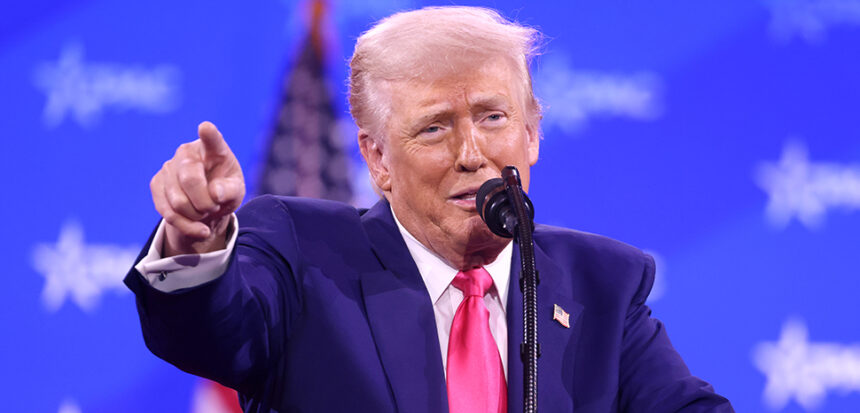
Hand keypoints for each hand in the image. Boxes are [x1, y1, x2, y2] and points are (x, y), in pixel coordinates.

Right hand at [150, 121, 244, 255]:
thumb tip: (215, 193)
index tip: (206, 128)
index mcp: (213, 149)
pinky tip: (199, 229)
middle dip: (205, 203)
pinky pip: (168, 212)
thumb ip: (231, 190)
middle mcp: (187, 152)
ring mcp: (168, 166)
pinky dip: (186, 226)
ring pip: (177, 201)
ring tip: (206, 213)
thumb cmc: (224, 191)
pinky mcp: (156, 183)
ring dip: (196, 216)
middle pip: (190, 179)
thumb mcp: (236, 192)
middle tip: (214, 207)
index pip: (212, 140)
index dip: (209, 134)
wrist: (206, 205)